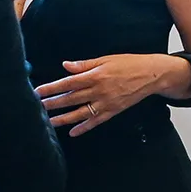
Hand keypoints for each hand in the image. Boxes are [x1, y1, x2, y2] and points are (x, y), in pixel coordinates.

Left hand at [37, 54, 184, 136]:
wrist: (152, 74)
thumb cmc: (130, 63)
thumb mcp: (107, 59)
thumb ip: (85, 65)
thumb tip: (66, 65)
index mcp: (96, 75)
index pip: (68, 83)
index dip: (52, 88)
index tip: (38, 91)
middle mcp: (99, 90)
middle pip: (71, 99)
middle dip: (53, 104)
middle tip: (38, 108)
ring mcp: (106, 102)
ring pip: (81, 113)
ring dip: (64, 118)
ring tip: (49, 122)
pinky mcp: (114, 110)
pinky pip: (96, 121)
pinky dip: (84, 127)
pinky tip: (73, 132)